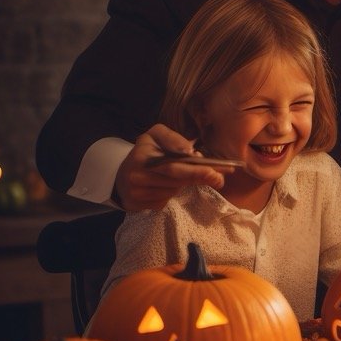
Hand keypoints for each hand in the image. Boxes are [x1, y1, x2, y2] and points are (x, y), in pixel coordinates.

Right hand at [114, 124, 230, 211]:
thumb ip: (173, 139)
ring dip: (182, 185)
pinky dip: (169, 195)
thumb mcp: (156, 136)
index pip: (173, 165)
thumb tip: (191, 152)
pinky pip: (162, 202)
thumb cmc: (145, 152)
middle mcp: (136, 175)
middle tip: (219, 178)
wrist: (121, 175)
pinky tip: (163, 187)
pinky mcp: (136, 205)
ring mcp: (135, 193)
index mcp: (142, 155)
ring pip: (171, 192)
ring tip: (178, 177)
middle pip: (176, 180)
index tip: (215, 171)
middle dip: (199, 178)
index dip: (195, 170)